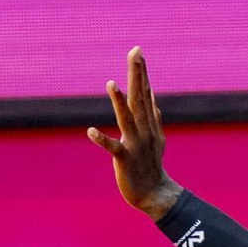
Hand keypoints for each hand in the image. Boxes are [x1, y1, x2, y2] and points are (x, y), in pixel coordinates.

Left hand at [87, 47, 180, 219]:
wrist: (154, 194)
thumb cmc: (152, 165)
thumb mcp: (156, 138)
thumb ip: (153, 116)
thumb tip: (151, 95)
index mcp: (149, 123)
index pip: (145, 93)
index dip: (141, 72)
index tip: (137, 52)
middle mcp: (144, 130)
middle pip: (139, 98)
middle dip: (137, 75)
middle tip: (135, 53)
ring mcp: (135, 144)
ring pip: (127, 119)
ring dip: (119, 101)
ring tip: (110, 83)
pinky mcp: (125, 160)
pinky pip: (113, 148)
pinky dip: (102, 140)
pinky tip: (90, 131)